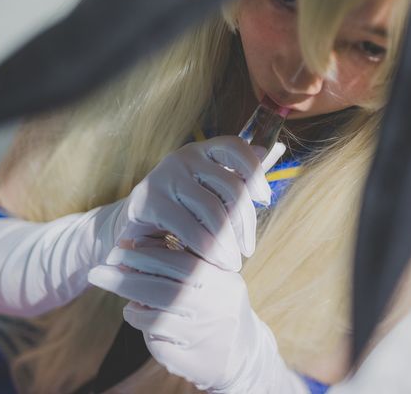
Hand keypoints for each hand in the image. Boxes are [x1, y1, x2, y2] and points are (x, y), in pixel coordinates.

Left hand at [88, 247, 307, 393]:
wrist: (242, 354)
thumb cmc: (218, 305)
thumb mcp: (210, 276)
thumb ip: (179, 258)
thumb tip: (133, 242)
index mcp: (221, 279)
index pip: (178, 261)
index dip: (143, 255)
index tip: (118, 250)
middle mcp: (216, 307)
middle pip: (161, 291)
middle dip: (124, 280)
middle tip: (97, 272)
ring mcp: (203, 335)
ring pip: (155, 319)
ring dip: (134, 309)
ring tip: (130, 305)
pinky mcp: (190, 360)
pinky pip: (156, 343)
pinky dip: (145, 331)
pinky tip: (146, 324)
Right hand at [112, 136, 285, 270]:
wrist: (132, 231)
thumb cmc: (180, 212)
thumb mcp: (209, 192)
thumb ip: (238, 174)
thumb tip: (278, 147)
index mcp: (202, 151)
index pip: (235, 147)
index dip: (255, 171)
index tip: (265, 200)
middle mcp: (184, 158)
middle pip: (231, 185)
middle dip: (245, 222)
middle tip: (248, 251)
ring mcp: (164, 177)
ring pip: (212, 209)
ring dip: (228, 241)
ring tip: (233, 263)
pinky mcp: (149, 202)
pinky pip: (188, 226)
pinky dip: (206, 248)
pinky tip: (214, 263)